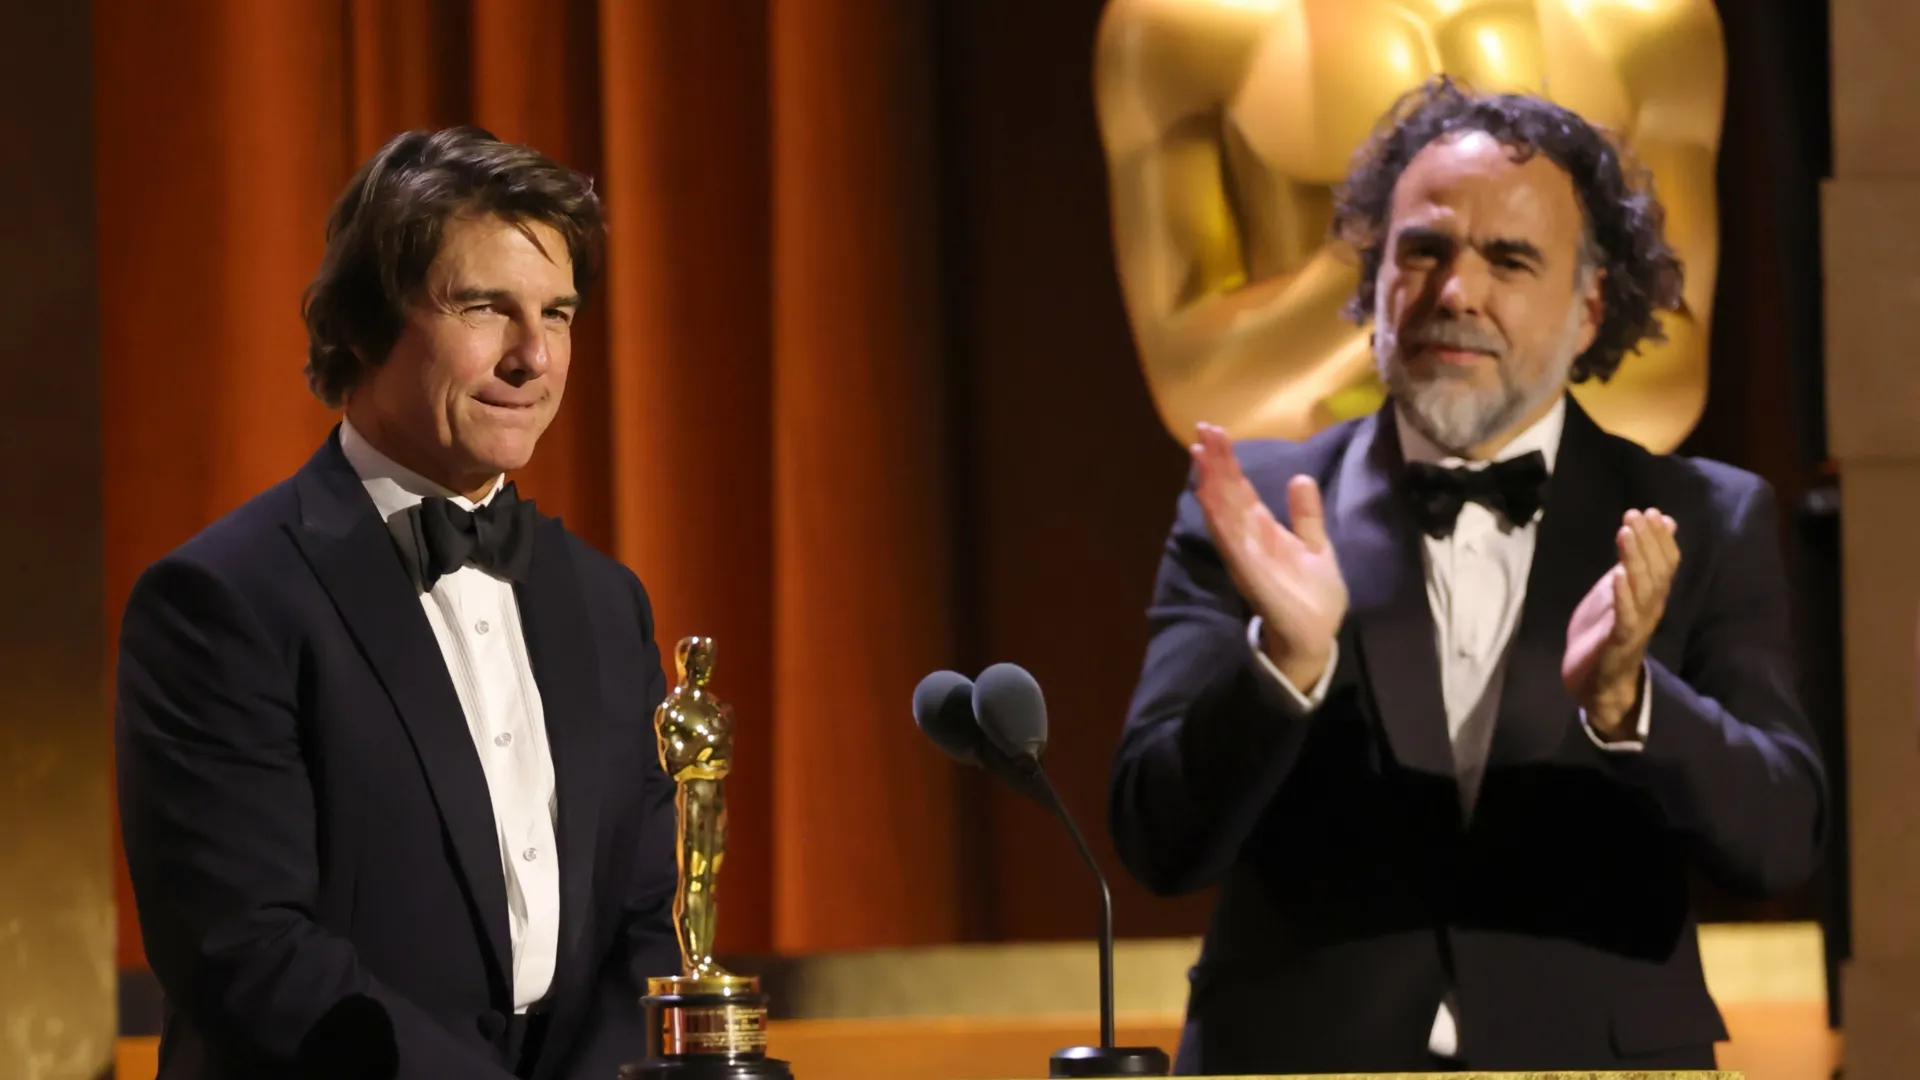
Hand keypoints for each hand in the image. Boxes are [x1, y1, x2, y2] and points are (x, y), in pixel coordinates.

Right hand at [1190, 423, 1346, 688]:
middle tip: (1202, 429)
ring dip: (1210, 483)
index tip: (1216, 432)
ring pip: (1223, 512)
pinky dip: (1219, 517)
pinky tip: (1209, 496)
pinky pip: (1231, 540)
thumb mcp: (1316, 546)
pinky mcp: (1249, 572)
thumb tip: (1300, 477)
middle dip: (1215, 463)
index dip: (1229, 463)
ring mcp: (1245, 554)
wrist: (1316, 637)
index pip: (1241, 490)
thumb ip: (1306, 515)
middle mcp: (1248, 539)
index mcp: (1263, 530)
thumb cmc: (1314, 596)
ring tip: (1200, 452)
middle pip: (1227, 494)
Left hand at [1562, 508, 1679, 737]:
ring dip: (1635, 560)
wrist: (1595, 683)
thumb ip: (1638, 563)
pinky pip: (1625, 618)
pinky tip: (1617, 575)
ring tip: (1625, 533)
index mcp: (1652, 598)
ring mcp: (1636, 626)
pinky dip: (1622, 596)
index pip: (1665, 563)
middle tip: (1635, 515)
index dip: (1660, 538)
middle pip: (1656, 572)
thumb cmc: (1606, 634)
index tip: (1651, 511)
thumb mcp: (1621, 592)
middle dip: (1647, 541)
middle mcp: (1651, 609)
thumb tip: (1660, 529)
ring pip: (1643, 590)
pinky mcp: (1618, 643)